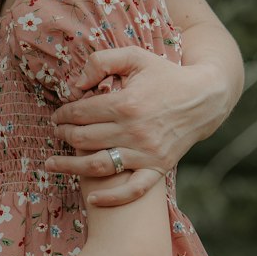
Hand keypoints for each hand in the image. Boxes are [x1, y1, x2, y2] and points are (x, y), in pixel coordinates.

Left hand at [48, 47, 218, 205]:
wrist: (204, 98)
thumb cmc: (165, 75)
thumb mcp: (135, 57)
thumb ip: (101, 61)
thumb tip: (75, 85)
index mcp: (127, 103)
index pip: (80, 113)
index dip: (63, 114)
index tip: (58, 115)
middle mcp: (135, 131)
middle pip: (84, 139)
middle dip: (63, 135)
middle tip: (57, 132)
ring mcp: (146, 153)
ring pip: (98, 166)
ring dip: (70, 166)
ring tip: (52, 164)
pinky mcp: (158, 168)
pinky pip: (133, 190)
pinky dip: (112, 198)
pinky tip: (92, 199)